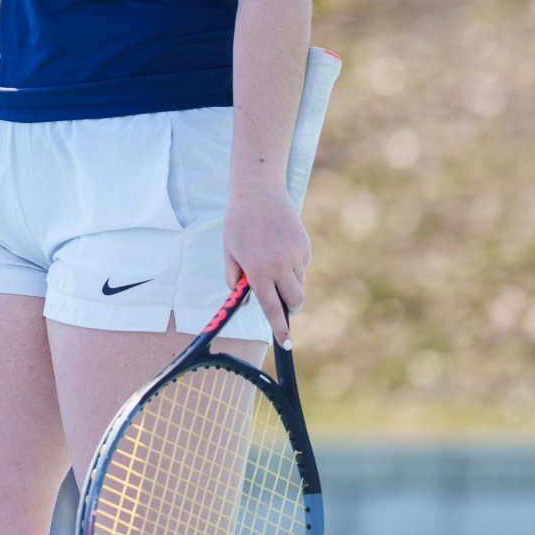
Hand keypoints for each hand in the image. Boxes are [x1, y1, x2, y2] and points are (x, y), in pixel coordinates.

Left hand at [224, 184, 310, 346]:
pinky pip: (302, 265)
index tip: (286, 342)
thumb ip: (235, 279)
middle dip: (290, 308)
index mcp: (258, 271)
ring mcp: (294, 255)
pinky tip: (280, 247)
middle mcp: (279, 266)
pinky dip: (294, 265)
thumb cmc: (238, 224)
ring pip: (299, 284)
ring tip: (272, 261)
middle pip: (294, 302)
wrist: (258, 192)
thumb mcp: (230, 252)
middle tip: (281, 302)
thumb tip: (246, 301)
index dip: (279, 328)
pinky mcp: (304, 245)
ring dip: (289, 283)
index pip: (271, 308)